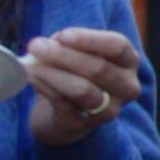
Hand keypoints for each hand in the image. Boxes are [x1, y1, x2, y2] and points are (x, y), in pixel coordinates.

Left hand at [21, 29, 138, 148]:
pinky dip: (44, 86)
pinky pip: (63, 102)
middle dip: (62, 55)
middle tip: (36, 46)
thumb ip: (66, 44)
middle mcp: (127, 87)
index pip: (118, 46)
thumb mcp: (76, 53)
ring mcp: (109, 109)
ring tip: (31, 64)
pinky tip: (30, 76)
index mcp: (129, 62)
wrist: (64, 113)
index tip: (63, 35)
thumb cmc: (74, 74)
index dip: (90, 40)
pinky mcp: (84, 124)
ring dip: (52, 73)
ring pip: (82, 89)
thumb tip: (47, 44)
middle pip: (98, 68)